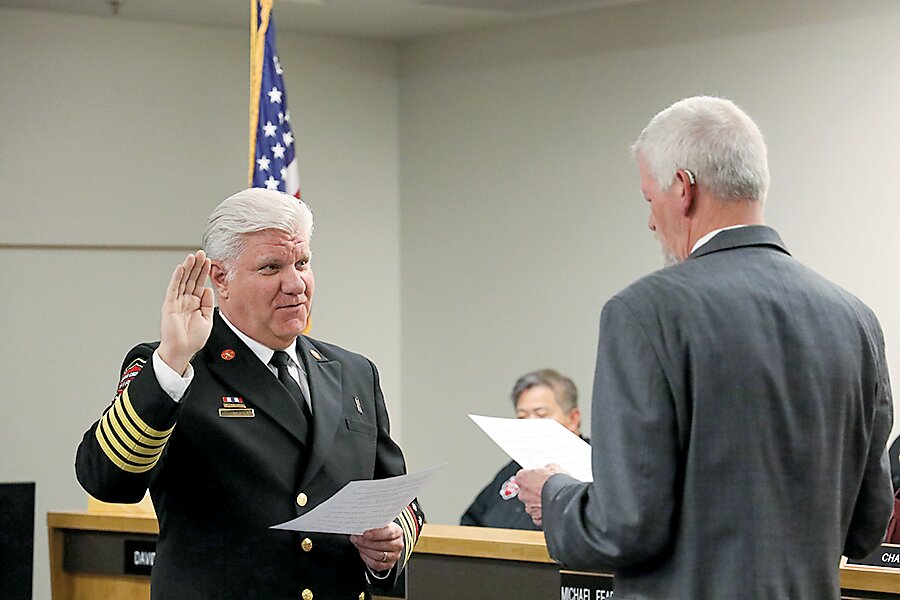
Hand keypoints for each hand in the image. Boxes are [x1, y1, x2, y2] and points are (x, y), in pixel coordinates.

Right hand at [157, 251, 213, 374]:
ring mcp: (177, 302)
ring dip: (188, 268)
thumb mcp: (206, 319)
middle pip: (191, 279)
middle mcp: (185, 300)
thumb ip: (207, 304)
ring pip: (183, 281)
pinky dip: (177, 278)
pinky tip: (181, 268)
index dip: (204, 272)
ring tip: (193, 256)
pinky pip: (173, 289)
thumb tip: (207, 289)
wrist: (182, 351)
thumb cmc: (193, 340)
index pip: (199, 284)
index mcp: (194, 304)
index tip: (209, 261)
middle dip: (197, 266)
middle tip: (201, 253)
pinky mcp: (170, 305)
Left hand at [350, 523, 403, 571]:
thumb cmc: (382, 530)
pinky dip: (367, 559)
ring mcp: (395, 556)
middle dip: (366, 542)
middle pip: (382, 545)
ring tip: (357, 544)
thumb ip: (373, 525)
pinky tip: (362, 552)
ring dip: (365, 550)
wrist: (386, 539)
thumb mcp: (380, 524)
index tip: (365, 534)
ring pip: (379, 556)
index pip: (389, 533)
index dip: (376, 534)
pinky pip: (377, 564)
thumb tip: (360, 527)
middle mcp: (398, 544)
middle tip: (356, 538)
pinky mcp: (389, 564)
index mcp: (398, 531)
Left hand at [516, 463, 565, 526]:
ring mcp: (529, 507)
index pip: (523, 476)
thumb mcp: (553, 467)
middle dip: (534, 490)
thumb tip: (548, 470)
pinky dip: (543, 513)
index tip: (539, 477)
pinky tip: (551, 508)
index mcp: (522, 478)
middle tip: (546, 488)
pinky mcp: (536, 518)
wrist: (565, 497)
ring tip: (551, 498)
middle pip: (526, 491)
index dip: (532, 477)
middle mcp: (522, 493)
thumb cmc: (557, 482)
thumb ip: (545, 470)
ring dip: (539, 502)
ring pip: (532, 504)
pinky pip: (538, 516)